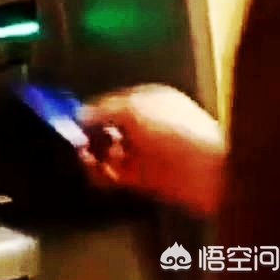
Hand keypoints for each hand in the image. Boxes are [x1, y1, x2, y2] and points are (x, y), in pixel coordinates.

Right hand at [77, 84, 224, 216]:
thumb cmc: (174, 130)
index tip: (71, 120)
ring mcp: (144, 152)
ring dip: (93, 155)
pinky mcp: (143, 178)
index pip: (111, 102)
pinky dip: (101, 173)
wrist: (208, 172)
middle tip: (75, 141)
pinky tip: (94, 171)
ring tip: (83, 157)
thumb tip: (81, 114)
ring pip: (108, 152)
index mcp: (148, 100)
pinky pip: (114, 174)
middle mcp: (146, 124)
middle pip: (107, 128)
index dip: (91, 110)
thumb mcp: (134, 109)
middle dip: (90, 134)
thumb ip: (105, 109)